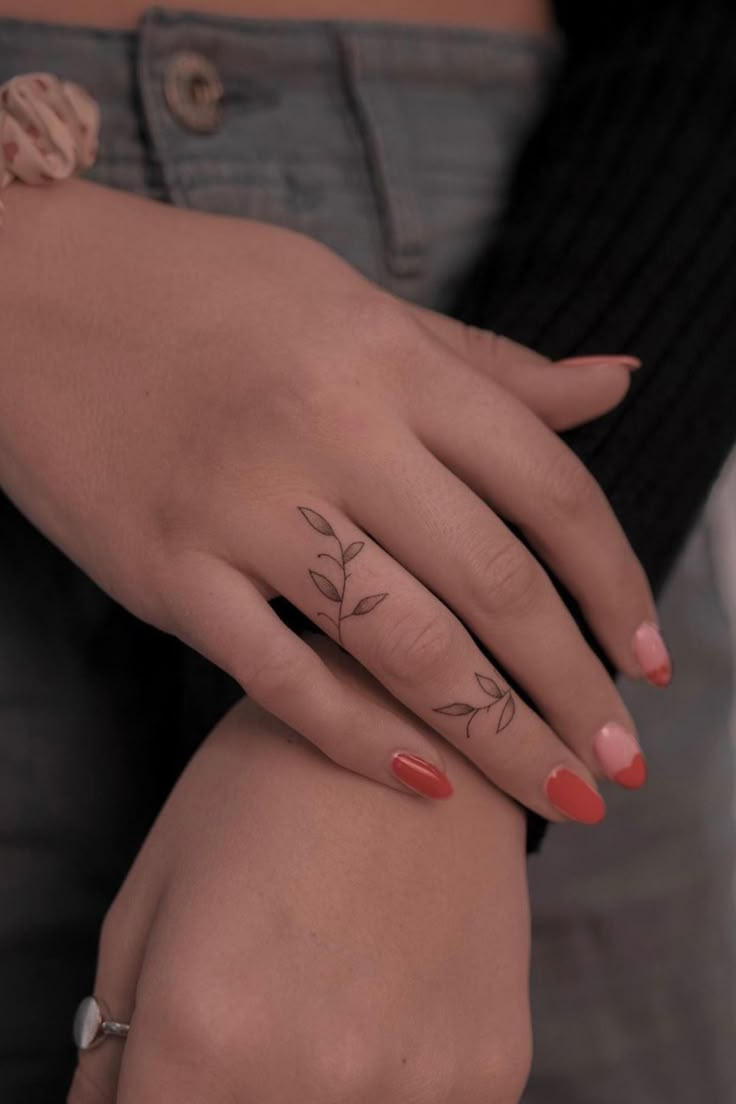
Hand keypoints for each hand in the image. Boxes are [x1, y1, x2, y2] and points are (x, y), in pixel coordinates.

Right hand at [0, 179, 663, 821]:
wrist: (28, 295)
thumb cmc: (202, 292)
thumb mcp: (354, 303)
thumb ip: (485, 362)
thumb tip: (613, 383)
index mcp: (389, 360)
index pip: (545, 489)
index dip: (616, 585)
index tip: (649, 660)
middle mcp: (329, 432)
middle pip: (491, 584)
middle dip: (573, 688)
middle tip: (621, 764)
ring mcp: (240, 507)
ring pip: (402, 645)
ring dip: (498, 735)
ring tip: (559, 796)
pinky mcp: (166, 572)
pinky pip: (279, 676)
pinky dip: (360, 739)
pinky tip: (427, 783)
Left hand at [68, 638, 531, 1103]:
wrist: (419, 721)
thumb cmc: (269, 788)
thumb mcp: (154, 891)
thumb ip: (115, 1038)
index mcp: (205, 1034)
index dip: (155, 1102)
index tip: (177, 1066)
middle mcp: (314, 1081)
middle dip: (229, 1093)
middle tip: (252, 1016)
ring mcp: (418, 1085)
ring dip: (310, 1091)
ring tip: (322, 996)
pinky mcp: (496, 1069)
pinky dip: (390, 1082)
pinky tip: (387, 994)